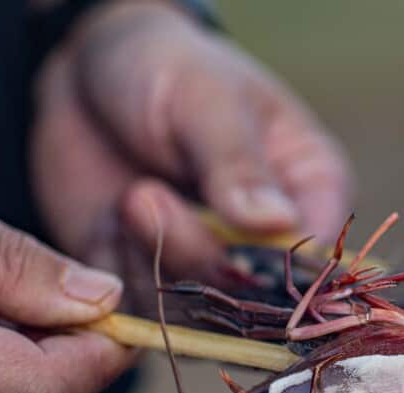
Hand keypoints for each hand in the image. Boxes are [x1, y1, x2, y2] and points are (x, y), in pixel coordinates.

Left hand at [31, 0, 350, 308]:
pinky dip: (123, 272)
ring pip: (200, 313)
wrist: (85, 71)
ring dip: (155, 260)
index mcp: (310, 194)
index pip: (318, 261)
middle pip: (257, 298)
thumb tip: (278, 222)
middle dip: (198, 255)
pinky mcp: (154, 283)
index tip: (227, 236)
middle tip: (143, 195)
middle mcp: (270, 245)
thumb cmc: (167, 68)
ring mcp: (212, 269)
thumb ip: (238, 164)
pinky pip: (147, 312)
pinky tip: (113, 218)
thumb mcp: (207, 100)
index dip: (280, 270)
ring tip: (129, 197)